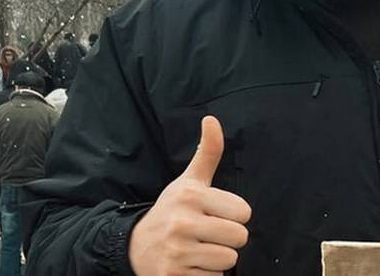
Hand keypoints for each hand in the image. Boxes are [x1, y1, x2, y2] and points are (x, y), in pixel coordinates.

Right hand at [129, 116, 250, 274]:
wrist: (136, 246)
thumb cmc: (172, 210)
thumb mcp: (188, 181)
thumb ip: (207, 152)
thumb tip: (212, 119)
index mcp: (191, 196)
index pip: (244, 212)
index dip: (236, 215)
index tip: (219, 214)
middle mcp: (182, 222)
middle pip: (239, 237)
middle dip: (230, 238)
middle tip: (212, 234)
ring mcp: (176, 252)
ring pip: (228, 260)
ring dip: (219, 259)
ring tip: (201, 249)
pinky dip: (207, 275)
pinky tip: (191, 264)